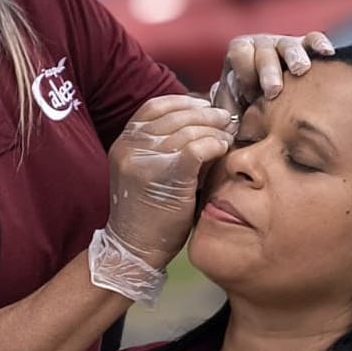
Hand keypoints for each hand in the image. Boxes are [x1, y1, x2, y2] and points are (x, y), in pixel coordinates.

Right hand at [106, 95, 235, 269]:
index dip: (183, 102)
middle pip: (174, 115)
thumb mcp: (149, 170)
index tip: (204, 105)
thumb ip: (168, 146)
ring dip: (213, 130)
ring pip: (188, 130)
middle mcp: (129, 146)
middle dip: (205, 114)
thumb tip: (205, 121)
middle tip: (226, 118)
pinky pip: (196, 148)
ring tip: (227, 136)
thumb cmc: (149, 211)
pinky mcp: (163, 175)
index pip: (155, 107)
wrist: (135, 248)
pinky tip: (222, 149)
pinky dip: (213, 145)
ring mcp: (144, 160)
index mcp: (124, 142)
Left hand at [210, 32, 334, 111]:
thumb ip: (227, 115)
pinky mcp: (306, 46)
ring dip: (294, 57)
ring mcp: (284, 44)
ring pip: (289, 45)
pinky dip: (319, 44)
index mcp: (240, 54)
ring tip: (300, 70)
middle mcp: (261, 44)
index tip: (251, 95)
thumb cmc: (247, 105)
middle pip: (264, 51)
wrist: (268, 99)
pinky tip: (327, 53)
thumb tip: (228, 130)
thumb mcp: (232, 109)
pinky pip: (313, 39)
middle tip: (273, 90)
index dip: (245, 73)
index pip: (239, 52)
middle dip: (268, 71)